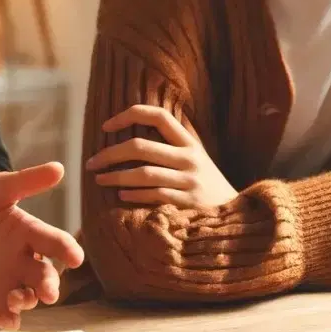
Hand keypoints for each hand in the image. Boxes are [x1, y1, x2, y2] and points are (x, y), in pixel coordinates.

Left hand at [0, 163, 83, 330]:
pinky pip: (7, 316)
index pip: (56, 242)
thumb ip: (26, 181)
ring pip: (31, 298)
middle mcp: (26, 261)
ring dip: (29, 301)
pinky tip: (7, 318)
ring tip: (16, 298)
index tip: (75, 258)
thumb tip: (60, 167)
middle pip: (48, 276)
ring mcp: (10, 283)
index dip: (68, 250)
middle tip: (49, 291)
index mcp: (30, 234)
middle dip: (52, 285)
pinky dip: (10, 320)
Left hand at [87, 104, 238, 208]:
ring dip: (115, 176)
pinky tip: (121, 196)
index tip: (106, 126)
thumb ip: (169, 147)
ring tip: (99, 180)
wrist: (239, 216)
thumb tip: (126, 140)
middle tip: (91, 162)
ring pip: (143, 173)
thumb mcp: (194, 160)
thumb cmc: (205, 186)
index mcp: (189, 142)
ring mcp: (190, 181)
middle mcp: (190, 158)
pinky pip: (154, 196)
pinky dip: (134, 195)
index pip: (158, 115)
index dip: (129, 115)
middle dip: (110, 153)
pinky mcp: (188, 204)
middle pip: (140, 146)